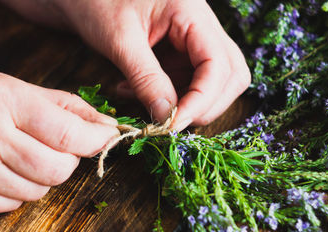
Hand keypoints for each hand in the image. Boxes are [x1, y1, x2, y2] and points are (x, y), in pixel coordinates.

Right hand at [0, 70, 117, 213]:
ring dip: (44, 176)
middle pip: (57, 170)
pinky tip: (4, 168)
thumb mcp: (20, 89)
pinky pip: (13, 205)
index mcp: (3, 101)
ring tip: (24, 154)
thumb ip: (68, 107)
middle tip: (57, 146)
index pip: (68, 134)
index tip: (108, 136)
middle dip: (69, 160)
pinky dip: (20, 190)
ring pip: (39, 191)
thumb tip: (108, 127)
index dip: (96, 139)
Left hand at [55, 0, 250, 129]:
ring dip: (186, 102)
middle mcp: (202, 26)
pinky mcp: (180, 50)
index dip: (202, 100)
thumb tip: (168, 117)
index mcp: (192, 13)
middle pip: (230, 74)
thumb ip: (146, 79)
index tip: (174, 124)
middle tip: (171, 120)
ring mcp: (194, 39)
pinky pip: (188, 80)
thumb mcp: (120, 40)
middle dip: (205, 105)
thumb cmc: (97, 2)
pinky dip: (168, 95)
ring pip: (214, 81)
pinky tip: (135, 90)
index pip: (218, 64)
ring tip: (142, 100)